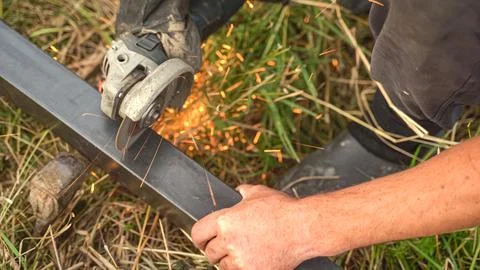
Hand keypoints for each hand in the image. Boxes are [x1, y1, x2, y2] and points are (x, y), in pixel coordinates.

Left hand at [191, 184, 312, 269]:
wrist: (303, 228)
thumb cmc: (282, 209)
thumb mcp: (259, 193)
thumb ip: (244, 192)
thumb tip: (239, 191)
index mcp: (225, 220)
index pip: (198, 233)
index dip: (200, 237)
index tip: (203, 240)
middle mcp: (228, 241)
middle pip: (210, 252)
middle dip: (217, 250)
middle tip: (227, 247)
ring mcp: (240, 259)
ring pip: (223, 266)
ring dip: (229, 261)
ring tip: (243, 253)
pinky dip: (242, 268)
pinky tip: (252, 261)